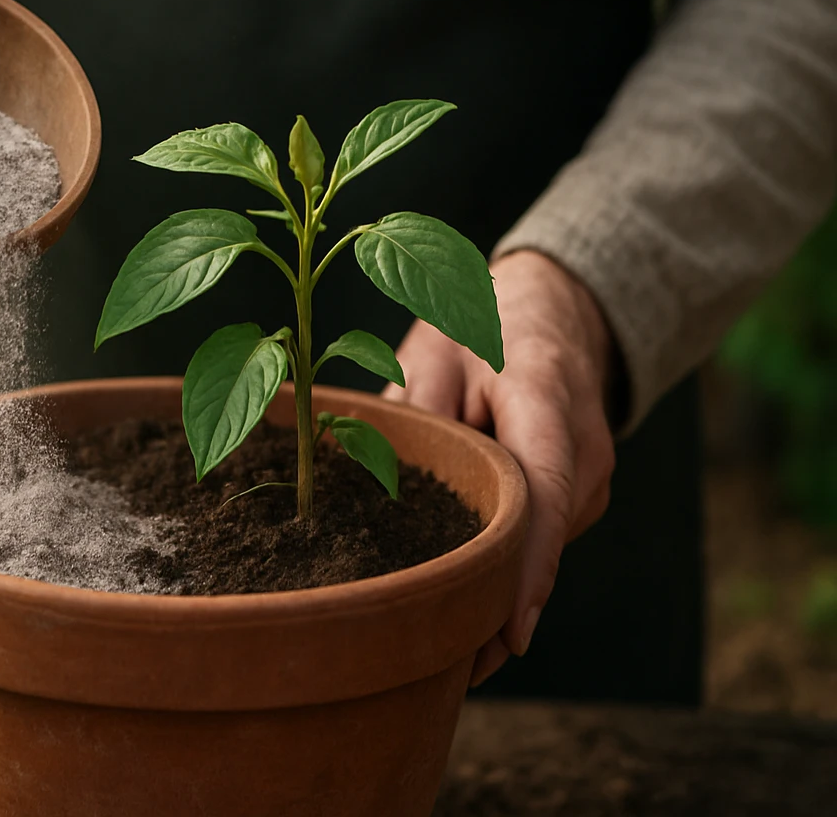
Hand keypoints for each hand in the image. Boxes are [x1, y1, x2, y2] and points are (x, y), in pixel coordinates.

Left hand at [383, 249, 616, 686]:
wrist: (554, 308)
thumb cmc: (483, 322)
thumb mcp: (436, 344)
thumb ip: (416, 404)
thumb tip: (387, 474)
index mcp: (547, 397)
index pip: (547, 494)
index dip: (527, 568)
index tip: (510, 631)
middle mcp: (585, 449)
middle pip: (543, 540)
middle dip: (501, 607)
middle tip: (450, 671)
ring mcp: (592, 476)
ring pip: (542, 546)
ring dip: (499, 592)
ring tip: (443, 650)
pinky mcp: (581, 493)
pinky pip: (541, 538)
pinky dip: (506, 568)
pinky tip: (461, 605)